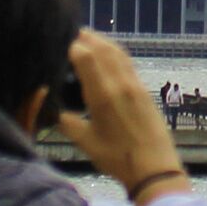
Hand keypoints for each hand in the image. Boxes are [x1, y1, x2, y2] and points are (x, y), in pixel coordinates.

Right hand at [53, 30, 186, 199]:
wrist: (154, 167)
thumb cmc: (116, 157)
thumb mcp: (85, 142)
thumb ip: (66, 122)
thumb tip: (52, 108)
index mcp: (103, 94)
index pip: (85, 56)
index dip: (70, 46)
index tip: (58, 48)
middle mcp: (120, 82)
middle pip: (102, 47)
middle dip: (84, 38)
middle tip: (69, 37)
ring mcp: (135, 83)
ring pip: (117, 51)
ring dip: (100, 42)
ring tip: (85, 41)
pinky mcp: (144, 88)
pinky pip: (127, 61)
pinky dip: (113, 52)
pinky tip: (106, 57)